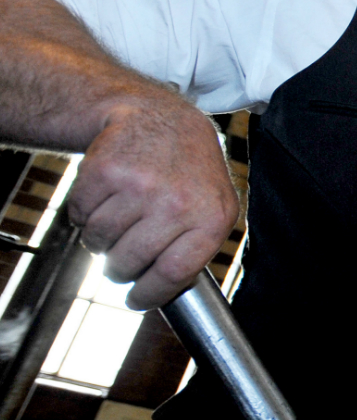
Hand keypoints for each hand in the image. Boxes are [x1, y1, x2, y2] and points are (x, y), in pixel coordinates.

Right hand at [68, 98, 238, 308]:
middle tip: (121, 260)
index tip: (136, 299)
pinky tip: (105, 198)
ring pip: (99, 241)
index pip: (173, 274)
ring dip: (100, 241)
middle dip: (119, 270)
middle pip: (129, 262)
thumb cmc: (190, 173)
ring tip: (118, 222)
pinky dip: (84, 215)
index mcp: (211, 218)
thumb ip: (198, 249)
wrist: (162, 120)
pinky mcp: (105, 170)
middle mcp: (177, 202)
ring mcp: (140, 185)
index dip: (149, 294)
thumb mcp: (215, 207)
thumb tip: (169, 292)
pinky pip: (80, 216)